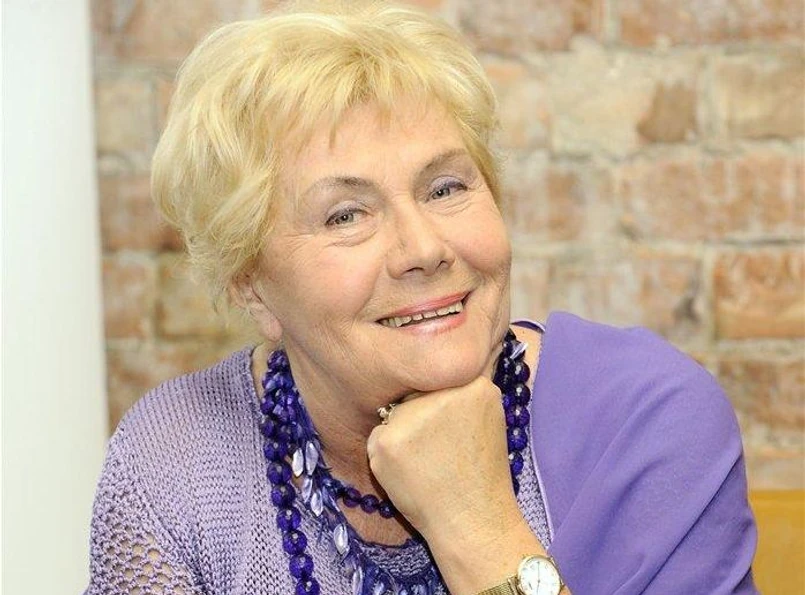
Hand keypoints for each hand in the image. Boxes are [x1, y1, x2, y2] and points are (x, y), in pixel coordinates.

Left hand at [366, 376, 520, 546]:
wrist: (473, 520)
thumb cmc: (480, 472)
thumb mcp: (488, 417)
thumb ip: (463, 392)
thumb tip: (432, 369)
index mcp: (474, 385)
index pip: (440, 379)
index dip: (442, 405)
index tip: (453, 429)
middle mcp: (443, 394)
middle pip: (416, 394)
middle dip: (420, 417)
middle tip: (440, 450)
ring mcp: (412, 416)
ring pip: (395, 413)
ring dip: (403, 434)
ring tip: (427, 463)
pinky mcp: (387, 440)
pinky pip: (378, 436)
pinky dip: (387, 455)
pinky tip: (411, 473)